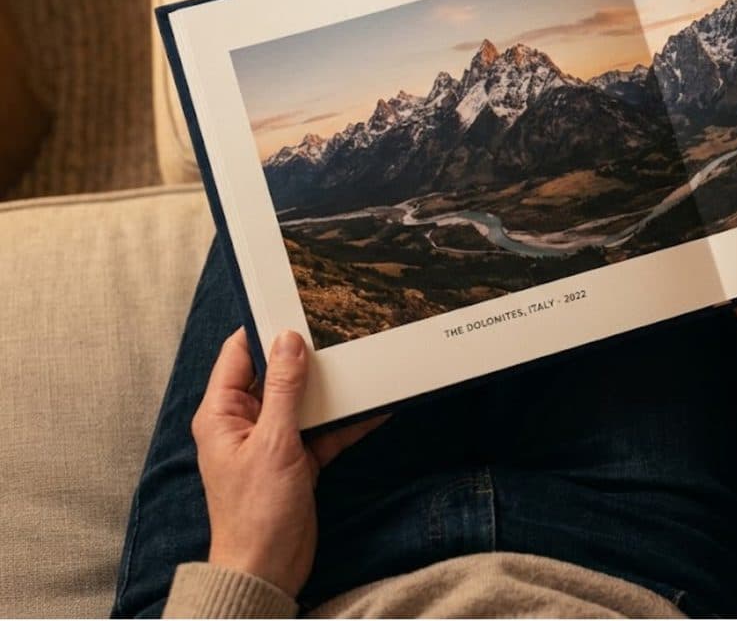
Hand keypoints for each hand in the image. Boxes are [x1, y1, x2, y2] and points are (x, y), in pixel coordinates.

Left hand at [192, 328, 384, 596]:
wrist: (266, 570)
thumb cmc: (256, 511)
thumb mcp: (274, 443)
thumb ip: (284, 389)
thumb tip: (290, 339)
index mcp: (222, 412)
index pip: (240, 354)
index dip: (265, 328)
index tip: (296, 303)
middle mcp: (245, 421)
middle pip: (277, 373)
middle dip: (306, 354)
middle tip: (339, 326)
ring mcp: (273, 440)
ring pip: (304, 399)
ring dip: (331, 386)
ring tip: (362, 357)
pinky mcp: (298, 460)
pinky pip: (324, 429)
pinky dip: (347, 420)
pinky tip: (377, 404)